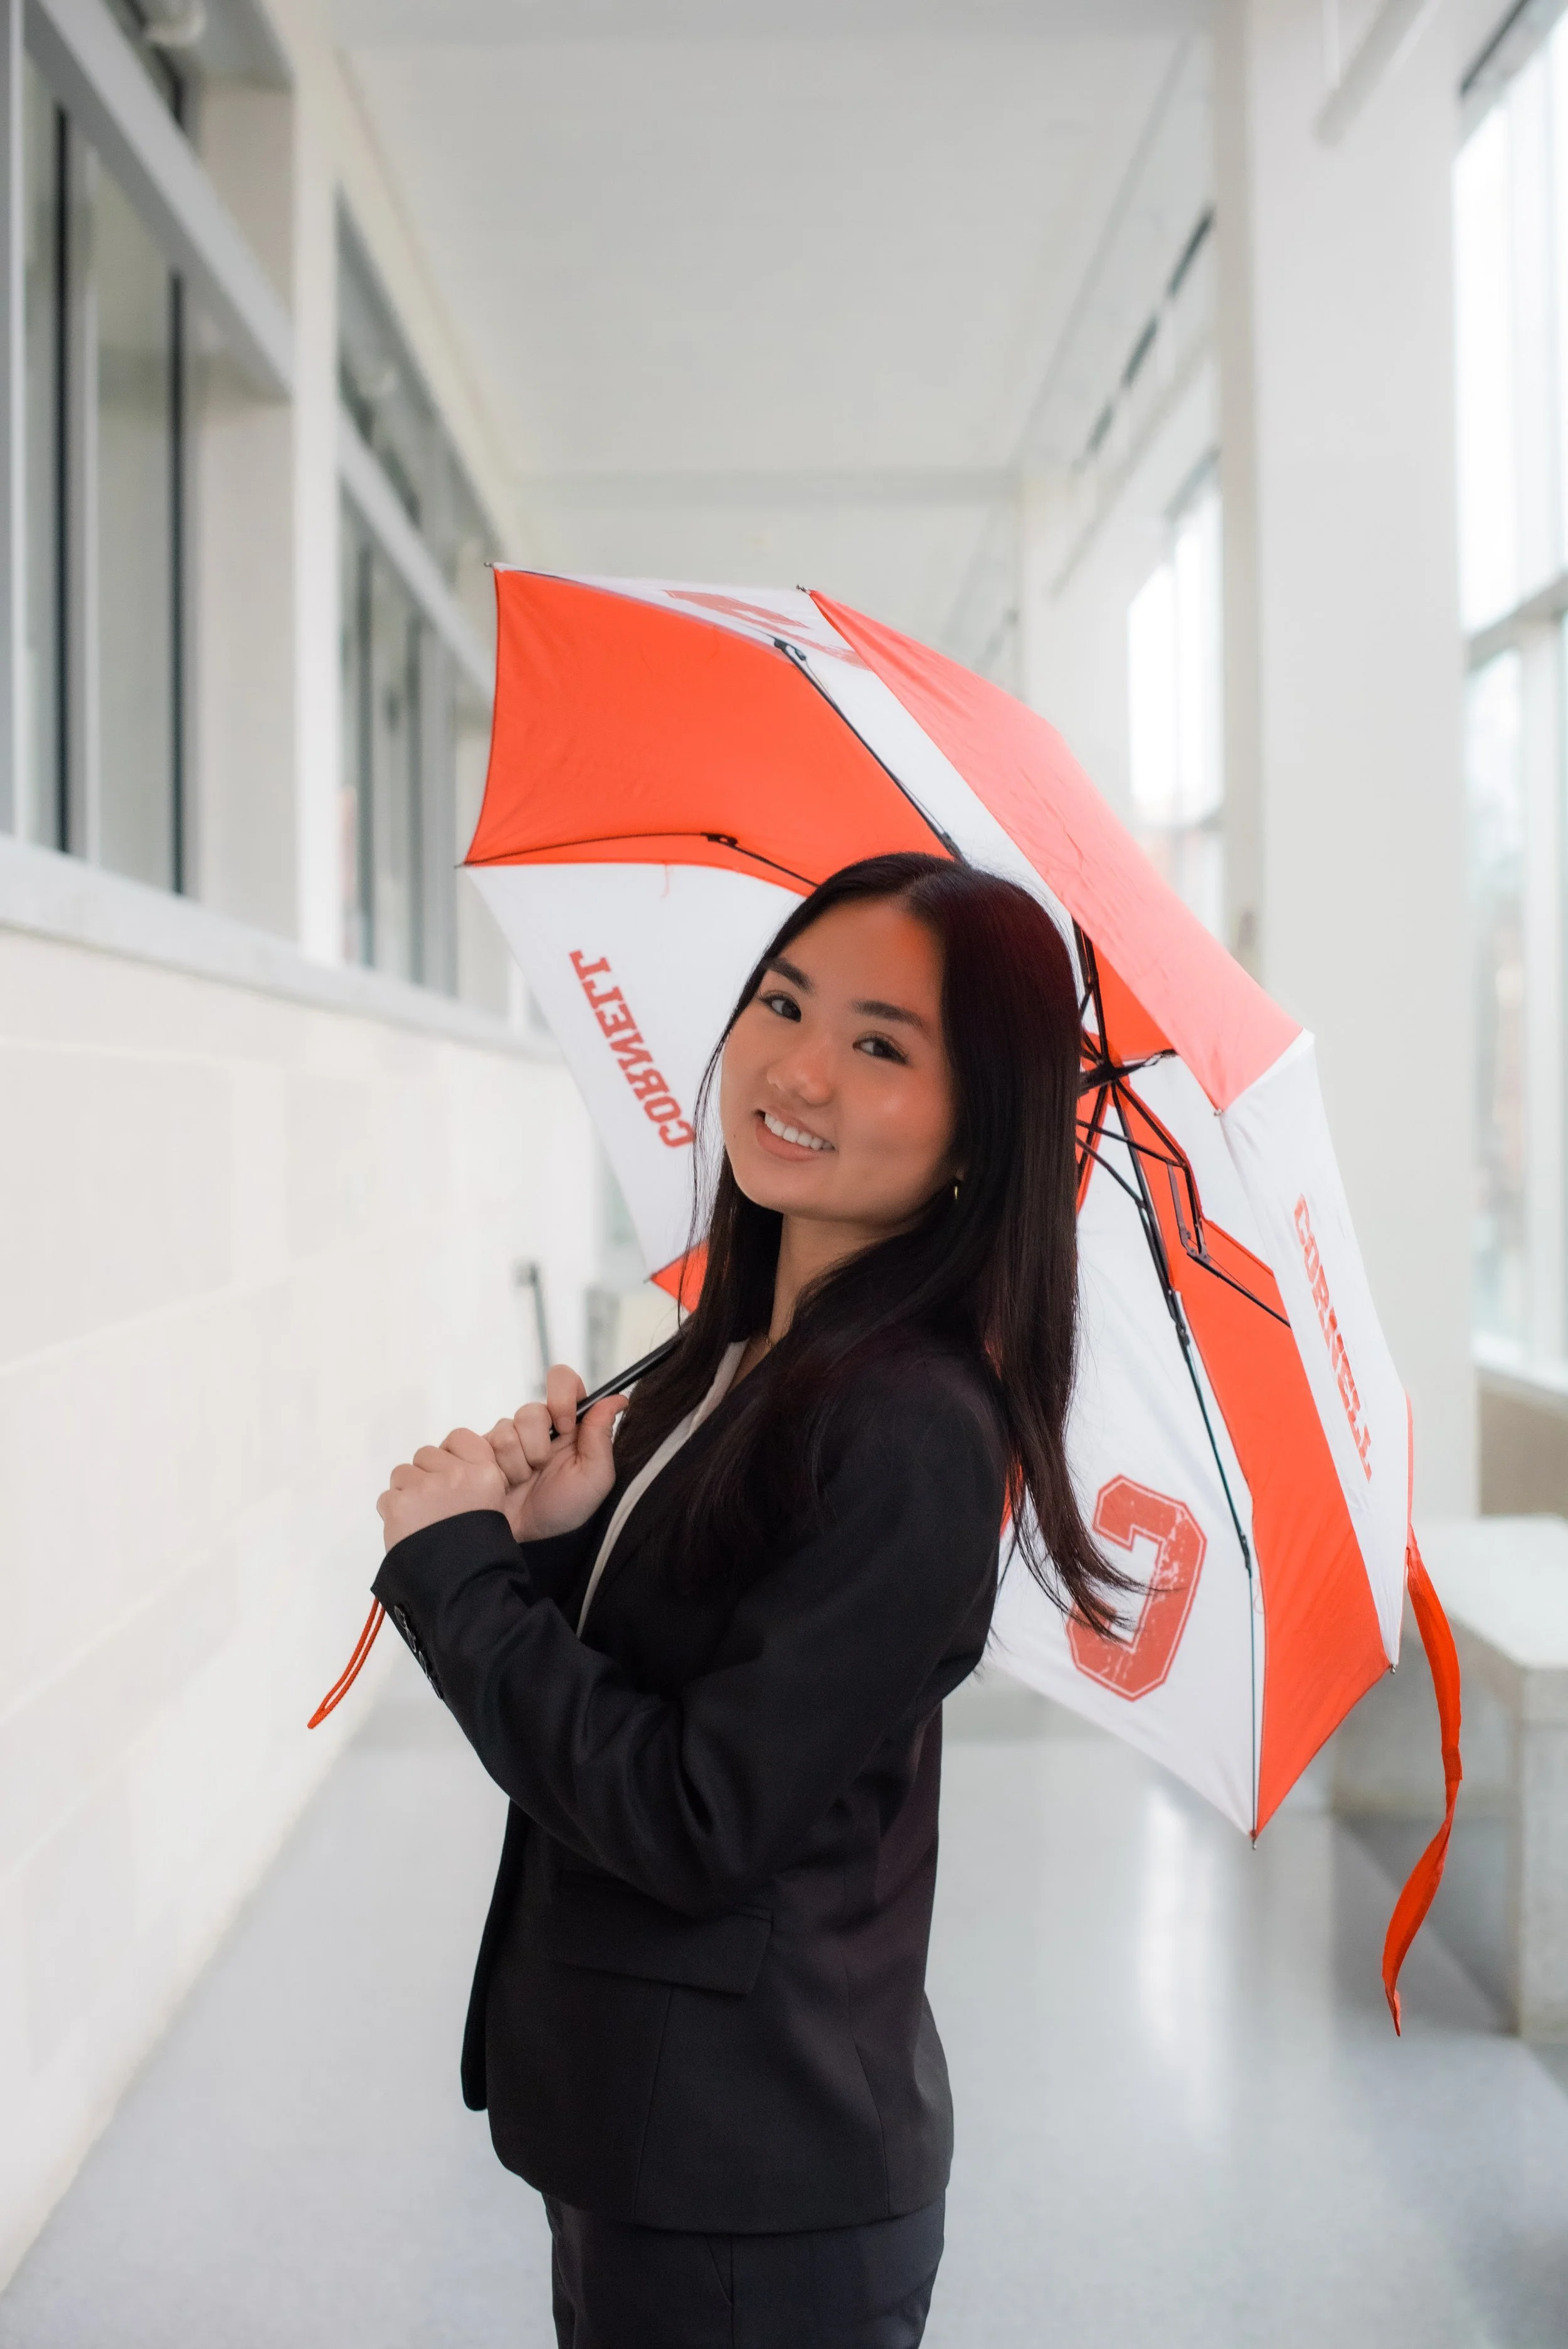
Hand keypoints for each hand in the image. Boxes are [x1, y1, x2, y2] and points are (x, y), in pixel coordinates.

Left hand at [377, 1426, 507, 1551]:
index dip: (450, 1457)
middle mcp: (456, 1474)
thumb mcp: (492, 1504)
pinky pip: (387, 1497)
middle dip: (426, 1477)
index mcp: (484, 1472)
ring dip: (407, 1493)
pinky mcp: (399, 1505)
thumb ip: (471, 1479)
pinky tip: (409, 1531)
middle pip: (426, 1455)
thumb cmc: (480, 1549)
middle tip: (436, 1507)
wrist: (464, 1586)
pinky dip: (394, 1513)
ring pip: (402, 1473)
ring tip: (421, 1520)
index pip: (458, 1438)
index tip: (451, 1477)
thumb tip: (442, 1468)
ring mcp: (426, 1488)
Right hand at [485, 1363, 626, 1542]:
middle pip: (531, 1409)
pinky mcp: (477, 1449)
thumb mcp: (594, 1478)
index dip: (562, 1396)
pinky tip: (499, 1482)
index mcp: (567, 1425)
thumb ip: (601, 1436)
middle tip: (541, 1469)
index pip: (563, 1381)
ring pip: (505, 1428)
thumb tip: (617, 1398)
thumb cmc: (563, 1510)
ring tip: (521, 1483)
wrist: (527, 1541)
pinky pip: (476, 1440)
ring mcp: (504, 1437)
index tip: (565, 1424)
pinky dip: (492, 1467)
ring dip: (516, 1463)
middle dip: (537, 1445)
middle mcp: (535, 1426)